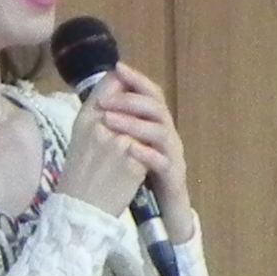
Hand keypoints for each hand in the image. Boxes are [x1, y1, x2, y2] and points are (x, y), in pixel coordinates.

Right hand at [57, 77, 151, 215]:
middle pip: (132, 101)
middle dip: (139, 108)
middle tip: (138, 123)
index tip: (129, 91)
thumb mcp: (80, 135)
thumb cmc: (78, 173)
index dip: (125, 83)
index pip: (111, 82)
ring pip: (145, 125)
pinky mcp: (135, 162)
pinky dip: (147, 155)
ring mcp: (120, 143)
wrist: (81, 209)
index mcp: (86, 116)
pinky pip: (149, 149)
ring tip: (137, 148)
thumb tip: (117, 83)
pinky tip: (138, 166)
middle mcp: (102, 124)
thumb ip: (97, 109)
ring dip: (145, 133)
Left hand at [87, 63, 193, 229]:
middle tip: (104, 101)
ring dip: (133, 123)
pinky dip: (144, 153)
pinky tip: (127, 148)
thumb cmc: (144, 172)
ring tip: (108, 120)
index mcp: (158, 123)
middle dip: (129, 100)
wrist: (165, 208)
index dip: (137, 79)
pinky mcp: (172, 175)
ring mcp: (173, 154)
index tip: (118, 67)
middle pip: (156, 107)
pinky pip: (161, 160)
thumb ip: (123, 122)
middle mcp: (169, 134)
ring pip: (159, 131)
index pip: (151, 93)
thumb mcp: (131, 143)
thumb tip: (103, 95)